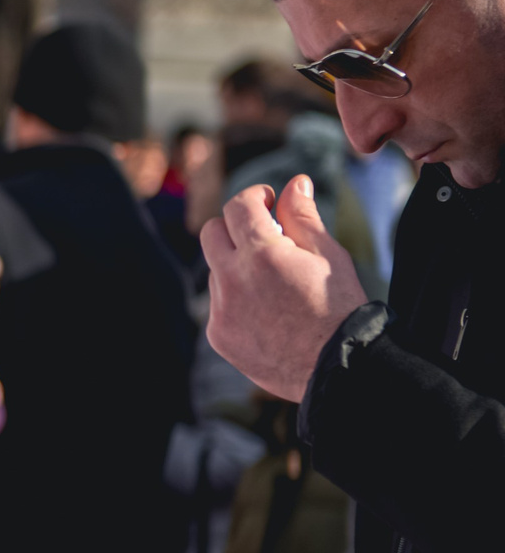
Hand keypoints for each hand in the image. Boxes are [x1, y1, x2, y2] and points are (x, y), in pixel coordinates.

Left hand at [201, 176, 367, 400]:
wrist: (338, 369)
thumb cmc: (340, 307)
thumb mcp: (329, 255)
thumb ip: (303, 216)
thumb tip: (294, 183)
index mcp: (261, 254)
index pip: (238, 206)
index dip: (255, 197)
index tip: (269, 202)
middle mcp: (231, 280)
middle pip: (212, 232)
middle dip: (236, 227)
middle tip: (267, 237)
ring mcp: (220, 310)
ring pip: (216, 270)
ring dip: (238, 267)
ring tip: (277, 285)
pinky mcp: (218, 335)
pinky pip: (218, 304)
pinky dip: (236, 300)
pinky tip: (269, 312)